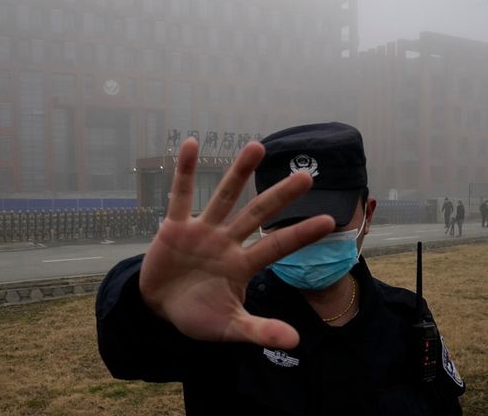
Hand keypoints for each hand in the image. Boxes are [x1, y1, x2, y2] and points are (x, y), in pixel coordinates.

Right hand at [140, 138, 334, 349]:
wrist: (159, 308)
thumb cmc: (197, 316)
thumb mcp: (229, 327)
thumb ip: (259, 331)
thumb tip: (296, 343)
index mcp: (243, 265)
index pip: (277, 247)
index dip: (300, 234)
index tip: (329, 220)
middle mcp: (227, 241)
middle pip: (258, 214)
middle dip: (280, 196)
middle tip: (307, 176)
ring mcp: (202, 230)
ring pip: (223, 197)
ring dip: (239, 173)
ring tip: (257, 146)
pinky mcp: (175, 226)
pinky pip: (179, 195)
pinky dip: (183, 171)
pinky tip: (190, 144)